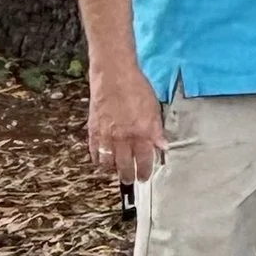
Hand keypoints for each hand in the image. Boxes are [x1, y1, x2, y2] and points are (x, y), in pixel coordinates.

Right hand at [86, 65, 165, 183]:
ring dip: (113, 170)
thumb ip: (157, 130)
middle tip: (131, 180)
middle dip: (129, 176)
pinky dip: (98, 159)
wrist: (113, 75)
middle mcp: (123, 137)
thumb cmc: (136, 88)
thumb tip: (162, 147)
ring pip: (107, 163)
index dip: (145, 171)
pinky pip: (94, 152)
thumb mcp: (154, 108)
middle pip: (125, 166)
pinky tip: (103, 161)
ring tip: (117, 172)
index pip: (145, 160)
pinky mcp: (93, 130)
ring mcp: (106, 135)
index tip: (145, 177)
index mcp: (142, 132)